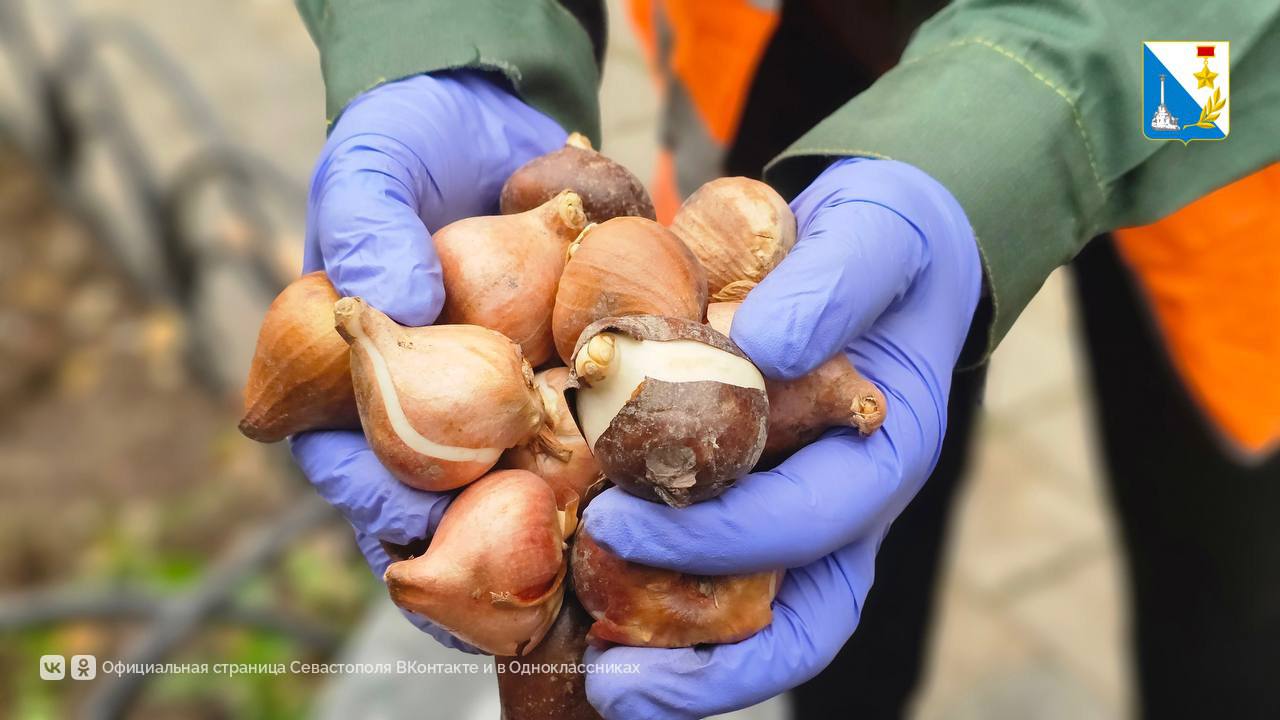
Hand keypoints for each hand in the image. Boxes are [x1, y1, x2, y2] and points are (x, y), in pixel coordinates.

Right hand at [289, 71, 565, 649]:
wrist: (495, 116)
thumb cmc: (406, 143)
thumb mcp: (370, 167)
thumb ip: (366, 226)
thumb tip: (392, 303)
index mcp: (357, 378)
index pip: (351, 462)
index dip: (375, 501)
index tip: (410, 524)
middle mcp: (432, 404)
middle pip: (445, 501)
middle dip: (479, 547)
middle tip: (518, 581)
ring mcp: (500, 399)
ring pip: (523, 484)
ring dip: (554, 525)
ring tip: (591, 558)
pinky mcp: (564, 379)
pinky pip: (590, 430)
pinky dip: (614, 460)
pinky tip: (648, 488)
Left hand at [580, 158, 981, 716]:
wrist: (888, 250)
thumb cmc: (888, 245)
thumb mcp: (875, 237)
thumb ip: (830, 287)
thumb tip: (761, 351)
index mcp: (884, 453)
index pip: (807, 523)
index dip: (717, 537)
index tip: (617, 523)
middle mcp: (849, 504)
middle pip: (799, 618)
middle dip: (707, 661)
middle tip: (609, 680)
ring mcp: (808, 512)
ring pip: (765, 623)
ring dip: (689, 668)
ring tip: (603, 688)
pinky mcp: (763, 501)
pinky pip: (726, 583)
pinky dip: (669, 613)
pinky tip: (597, 613)